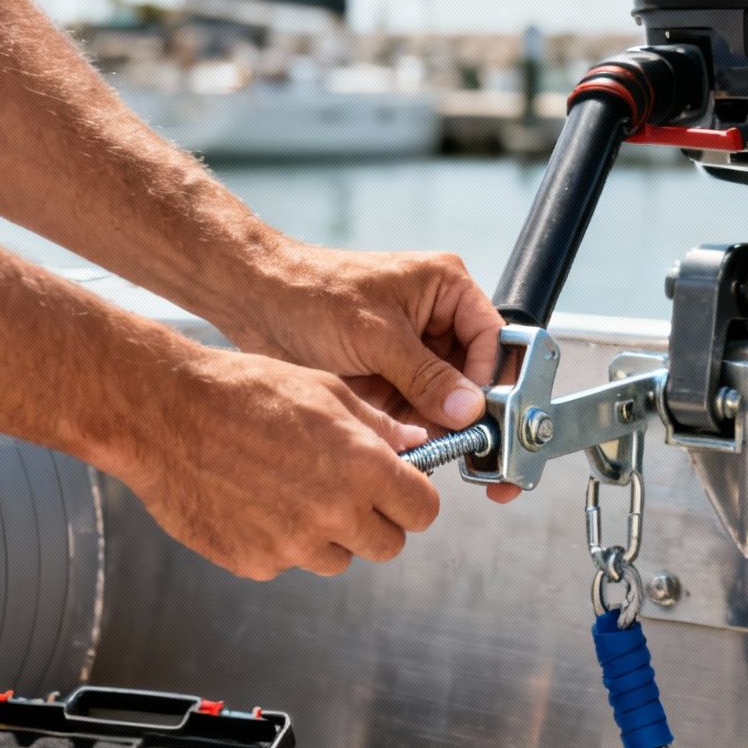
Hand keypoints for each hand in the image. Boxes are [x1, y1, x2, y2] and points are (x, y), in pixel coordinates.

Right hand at [110, 347, 440, 579]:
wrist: (164, 414)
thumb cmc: (242, 391)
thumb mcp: (323, 390)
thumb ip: (377, 425)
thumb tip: (415, 442)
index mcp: (361, 468)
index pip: (421, 511)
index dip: (413, 500)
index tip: (400, 491)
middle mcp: (334, 514)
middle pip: (387, 545)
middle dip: (376, 522)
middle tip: (347, 493)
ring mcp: (293, 545)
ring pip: (338, 559)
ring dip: (327, 536)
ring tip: (292, 491)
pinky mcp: (254, 563)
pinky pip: (287, 563)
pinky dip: (278, 541)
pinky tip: (254, 501)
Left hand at [220, 243, 519, 502]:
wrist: (254, 300)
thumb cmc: (312, 294)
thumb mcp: (376, 335)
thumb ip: (426, 375)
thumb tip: (470, 411)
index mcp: (446, 288)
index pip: (493, 340)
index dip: (492, 381)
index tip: (483, 418)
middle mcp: (438, 319)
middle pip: (476, 375)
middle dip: (474, 414)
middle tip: (478, 453)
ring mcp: (415, 351)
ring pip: (450, 400)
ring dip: (447, 429)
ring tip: (443, 458)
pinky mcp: (392, 376)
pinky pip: (420, 411)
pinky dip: (419, 434)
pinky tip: (416, 453)